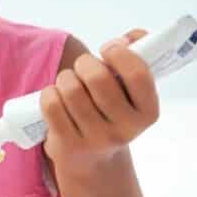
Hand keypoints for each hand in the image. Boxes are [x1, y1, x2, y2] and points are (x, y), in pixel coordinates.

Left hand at [40, 30, 159, 177]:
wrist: (93, 160)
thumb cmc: (111, 110)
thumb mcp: (130, 90)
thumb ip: (139, 54)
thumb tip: (134, 36)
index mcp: (147, 112)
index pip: (138, 74)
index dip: (120, 54)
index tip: (108, 50)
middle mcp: (125, 130)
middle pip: (97, 78)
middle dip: (85, 63)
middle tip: (84, 67)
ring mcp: (96, 140)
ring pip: (71, 88)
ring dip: (66, 78)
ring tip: (70, 84)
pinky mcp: (68, 145)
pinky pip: (51, 104)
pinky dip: (50, 93)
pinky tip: (57, 98)